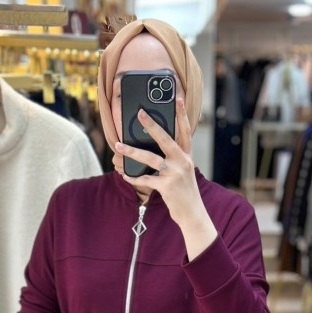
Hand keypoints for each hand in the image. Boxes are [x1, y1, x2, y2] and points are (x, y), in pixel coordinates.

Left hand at [115, 96, 199, 220]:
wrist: (192, 213)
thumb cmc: (185, 191)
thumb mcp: (184, 171)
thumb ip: (173, 158)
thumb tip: (152, 147)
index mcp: (187, 156)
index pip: (185, 131)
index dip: (182, 115)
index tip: (178, 99)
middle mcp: (183, 162)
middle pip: (165, 138)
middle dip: (151, 124)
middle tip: (140, 113)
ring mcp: (175, 174)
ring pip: (150, 158)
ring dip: (132, 152)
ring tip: (119, 146)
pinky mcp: (167, 187)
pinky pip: (145, 179)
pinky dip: (133, 177)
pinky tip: (125, 175)